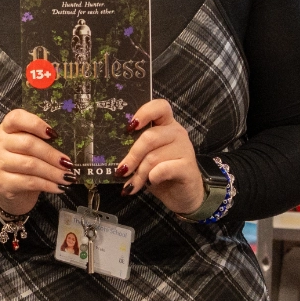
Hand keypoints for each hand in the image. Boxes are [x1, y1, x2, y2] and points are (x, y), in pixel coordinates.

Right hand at [0, 109, 70, 215]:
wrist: (7, 191)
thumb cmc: (22, 166)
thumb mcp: (28, 150)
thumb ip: (41, 142)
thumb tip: (70, 146)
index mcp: (6, 129)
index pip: (16, 118)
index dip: (35, 123)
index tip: (54, 133)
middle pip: (27, 143)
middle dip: (51, 154)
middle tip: (68, 163)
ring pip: (30, 164)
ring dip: (53, 172)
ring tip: (68, 177)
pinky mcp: (1, 183)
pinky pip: (29, 182)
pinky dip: (48, 185)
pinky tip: (59, 187)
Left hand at [116, 99, 201, 214]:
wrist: (181, 193)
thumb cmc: (160, 172)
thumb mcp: (145, 157)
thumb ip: (135, 149)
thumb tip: (112, 152)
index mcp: (165, 124)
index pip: (159, 107)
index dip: (144, 113)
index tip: (129, 127)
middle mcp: (176, 132)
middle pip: (150, 136)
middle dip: (132, 156)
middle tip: (122, 170)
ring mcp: (184, 148)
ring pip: (154, 156)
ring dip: (139, 173)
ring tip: (132, 184)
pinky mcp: (188, 167)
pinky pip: (164, 169)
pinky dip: (153, 177)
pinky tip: (149, 183)